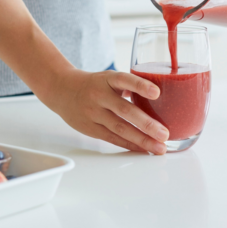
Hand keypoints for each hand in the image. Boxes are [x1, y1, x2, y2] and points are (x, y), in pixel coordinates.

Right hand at [43, 69, 168, 154]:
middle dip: (146, 124)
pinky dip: (130, 144)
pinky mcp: (91, 128)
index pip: (124, 80)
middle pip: (124, 110)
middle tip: (165, 133)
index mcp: (107, 80)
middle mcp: (99, 95)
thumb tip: (159, 99)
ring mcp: (94, 113)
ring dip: (141, 140)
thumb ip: (129, 87)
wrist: (62, 91)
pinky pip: (113, 138)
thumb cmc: (92, 84)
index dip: (140, 86)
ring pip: (119, 128)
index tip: (157, 92)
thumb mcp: (108, 78)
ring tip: (159, 147)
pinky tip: (144, 149)